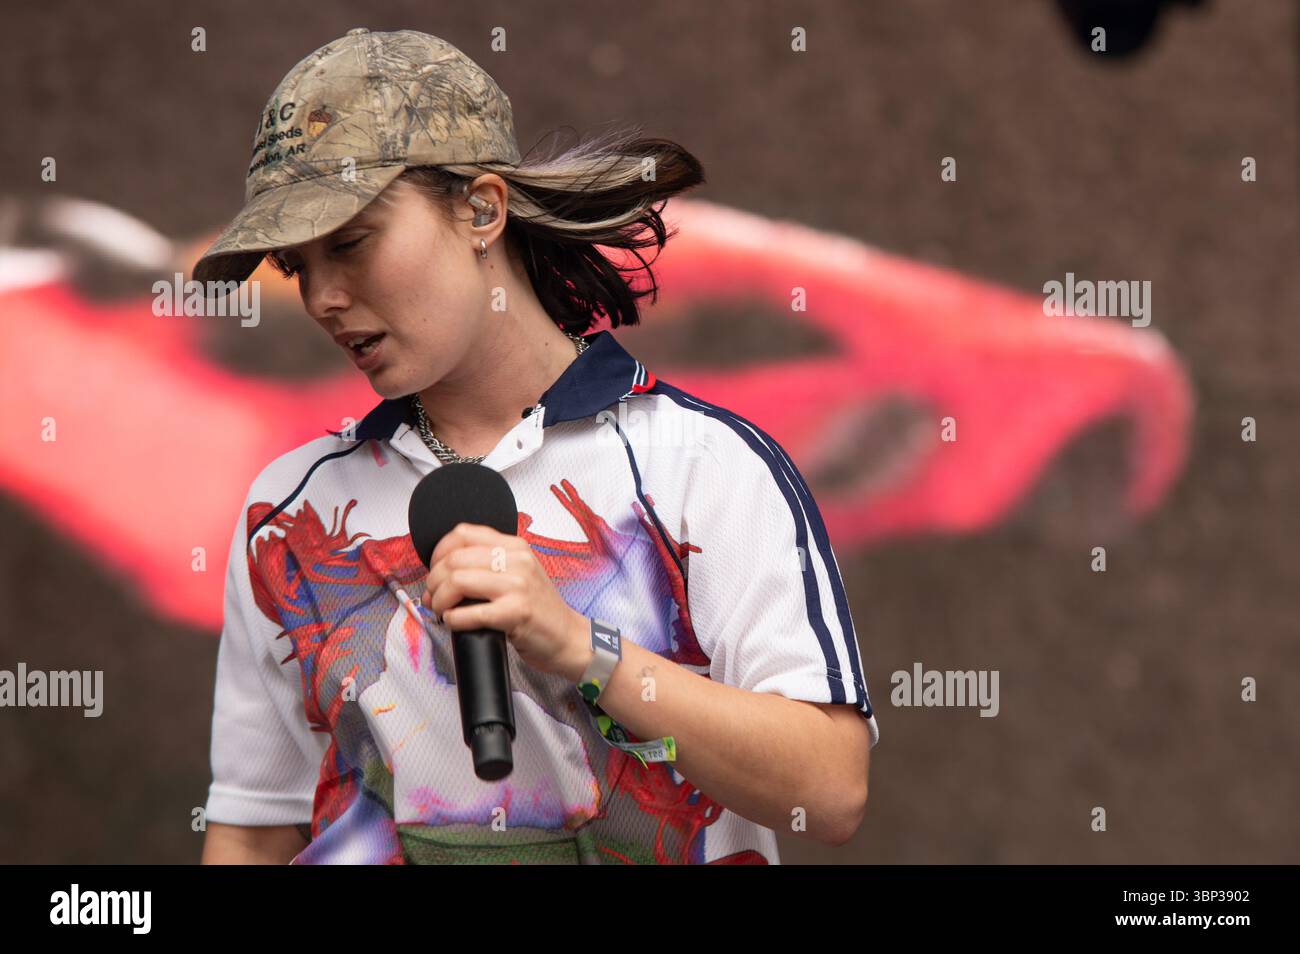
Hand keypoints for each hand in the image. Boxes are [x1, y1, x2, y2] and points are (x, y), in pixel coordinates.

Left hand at [420, 522, 592, 681]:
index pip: (463, 533)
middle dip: (434, 581)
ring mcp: (518, 586)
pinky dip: (453, 619)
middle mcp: (518, 561)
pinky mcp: (516, 613)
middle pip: (454, 559)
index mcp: (516, 546)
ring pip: (457, 581)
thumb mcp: (519, 573)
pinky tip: (455, 622)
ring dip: (440, 600)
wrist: (568, 637)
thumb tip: (440, 573)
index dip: (439, 552)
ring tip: (442, 610)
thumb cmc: (540, 610)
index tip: (436, 569)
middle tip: (434, 597)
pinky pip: (469, 612)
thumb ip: (488, 565)